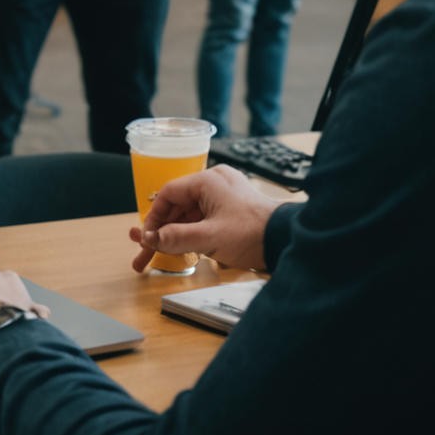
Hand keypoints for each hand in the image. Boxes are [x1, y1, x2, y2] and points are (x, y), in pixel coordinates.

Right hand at [129, 163, 282, 273]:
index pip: (168, 194)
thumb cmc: (253, 234)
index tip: (147, 237)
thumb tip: (151, 239)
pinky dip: (193, 232)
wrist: (287, 240)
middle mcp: (215, 183)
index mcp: (208, 181)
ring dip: (177, 233)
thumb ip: (176, 238)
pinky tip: (185, 248)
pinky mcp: (233, 208)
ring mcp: (225, 195)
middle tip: (148, 250)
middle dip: (163, 229)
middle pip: (178, 205)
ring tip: (164, 253)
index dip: (154, 217)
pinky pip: (204, 218)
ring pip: (191, 213)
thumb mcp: (209, 238)